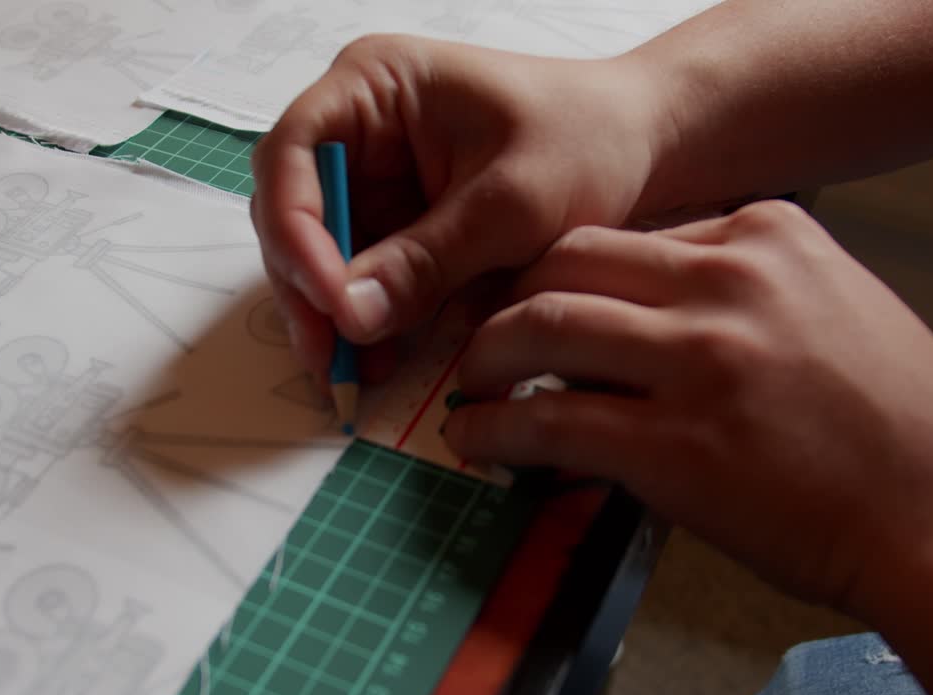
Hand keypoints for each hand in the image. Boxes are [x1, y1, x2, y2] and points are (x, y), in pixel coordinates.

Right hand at [251, 34, 669, 381]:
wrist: (638, 147)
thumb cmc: (586, 140)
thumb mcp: (511, 203)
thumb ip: (427, 259)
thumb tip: (351, 316)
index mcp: (373, 85)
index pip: (293, 153)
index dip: (296, 229)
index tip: (329, 298)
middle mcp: (360, 128)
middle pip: (294, 211)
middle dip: (308, 286)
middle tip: (330, 357)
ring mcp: (376, 178)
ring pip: (321, 254)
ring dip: (333, 314)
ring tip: (355, 371)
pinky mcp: (398, 223)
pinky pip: (363, 275)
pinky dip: (368, 317)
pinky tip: (381, 357)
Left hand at [443, 200, 932, 617]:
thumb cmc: (900, 425)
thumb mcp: (830, 307)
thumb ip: (740, 290)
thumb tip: (643, 314)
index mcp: (767, 235)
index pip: (630, 232)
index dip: (568, 270)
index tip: (540, 296)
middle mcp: (727, 282)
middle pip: (568, 257)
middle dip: (511, 294)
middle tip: (487, 330)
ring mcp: (697, 361)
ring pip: (544, 324)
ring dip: (488, 353)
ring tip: (474, 380)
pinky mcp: (673, 446)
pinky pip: (549, 420)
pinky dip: (495, 428)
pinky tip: (476, 438)